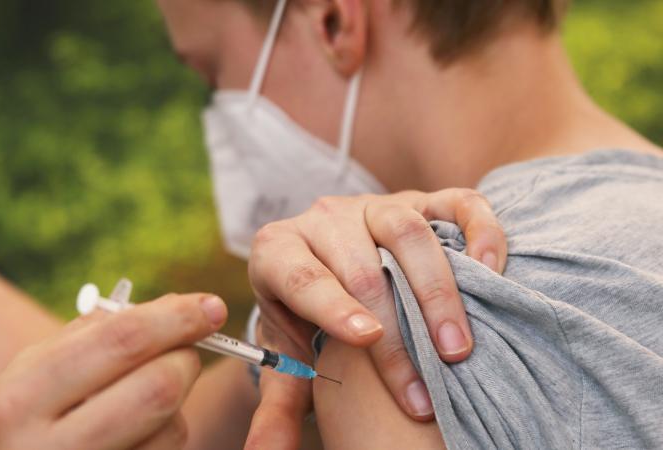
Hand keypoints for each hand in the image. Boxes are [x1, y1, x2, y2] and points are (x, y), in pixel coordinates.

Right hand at [0, 293, 227, 449]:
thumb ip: (87, 337)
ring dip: (178, 402)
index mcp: (15, 400)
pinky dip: (165, 434)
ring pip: (172, 430)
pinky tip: (137, 431)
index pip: (121, 342)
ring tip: (143, 397)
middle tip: (187, 348)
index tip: (210, 305)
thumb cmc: (5, 428)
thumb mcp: (20, 378)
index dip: (177, 318)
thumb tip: (171, 309)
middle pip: (158, 389)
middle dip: (186, 358)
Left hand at [245, 188, 506, 448]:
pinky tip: (490, 267)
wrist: (323, 269)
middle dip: (398, 326)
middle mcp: (324, 219)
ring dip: (437, 290)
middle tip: (428, 381)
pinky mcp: (419, 199)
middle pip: (362, 265)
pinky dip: (477, 229)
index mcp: (279, 252)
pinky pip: (453, 202)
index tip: (367, 339)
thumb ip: (276, 402)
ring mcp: (374, 206)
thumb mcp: (285, 358)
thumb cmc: (303, 320)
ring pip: (406, 231)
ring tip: (457, 347)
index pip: (304, 277)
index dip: (335, 307)